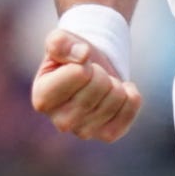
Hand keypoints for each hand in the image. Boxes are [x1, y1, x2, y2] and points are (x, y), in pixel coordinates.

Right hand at [29, 28, 143, 141]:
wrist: (91, 71)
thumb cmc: (71, 55)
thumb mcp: (60, 41)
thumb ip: (60, 42)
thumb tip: (82, 54)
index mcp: (42, 99)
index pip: (79, 73)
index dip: (84, 60)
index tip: (78, 64)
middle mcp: (60, 121)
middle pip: (101, 85)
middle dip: (102, 71)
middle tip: (93, 74)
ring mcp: (84, 131)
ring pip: (118, 97)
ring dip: (116, 83)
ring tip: (102, 85)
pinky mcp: (107, 134)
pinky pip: (131, 109)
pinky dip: (132, 95)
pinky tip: (119, 94)